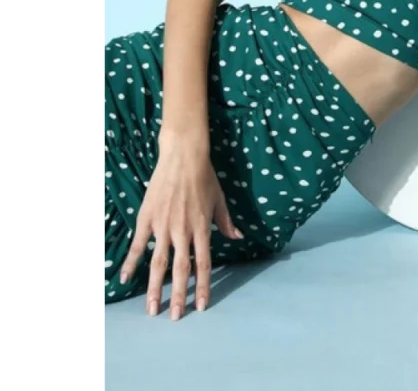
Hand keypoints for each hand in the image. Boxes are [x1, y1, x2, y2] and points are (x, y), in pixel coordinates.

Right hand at [120, 139, 242, 318]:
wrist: (184, 156)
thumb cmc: (204, 177)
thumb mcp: (220, 199)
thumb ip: (225, 221)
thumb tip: (237, 237)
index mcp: (202, 228)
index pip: (204, 264)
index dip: (203, 287)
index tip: (200, 306)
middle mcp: (183, 231)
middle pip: (180, 270)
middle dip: (177, 296)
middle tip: (173, 318)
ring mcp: (163, 226)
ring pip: (158, 263)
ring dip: (154, 288)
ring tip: (151, 308)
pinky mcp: (147, 218)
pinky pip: (138, 245)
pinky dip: (131, 262)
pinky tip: (125, 279)